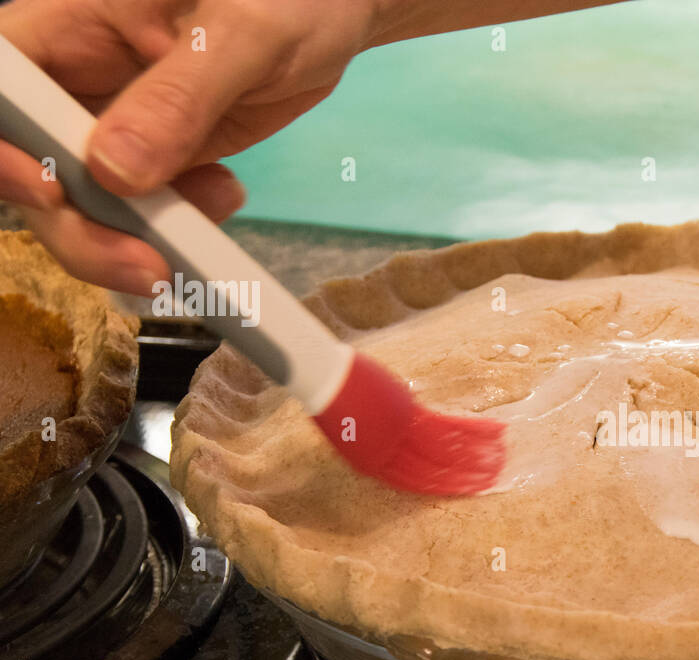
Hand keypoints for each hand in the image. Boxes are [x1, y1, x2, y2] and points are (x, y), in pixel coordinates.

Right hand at [0, 0, 390, 293]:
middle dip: (80, 230)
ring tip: (203, 234)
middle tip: (150, 265)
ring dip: (133, 242)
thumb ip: (177, 96)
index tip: (51, 188)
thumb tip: (114, 170)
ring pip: (87, 206)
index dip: (4, 152)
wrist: (336, 9)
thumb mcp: (240, 31)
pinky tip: (224, 198)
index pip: (0, 98)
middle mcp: (78, 83)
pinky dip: (178, 229)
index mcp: (67, 29)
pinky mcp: (166, 157)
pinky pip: (147, 211)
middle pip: (34, 171)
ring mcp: (120, 127)